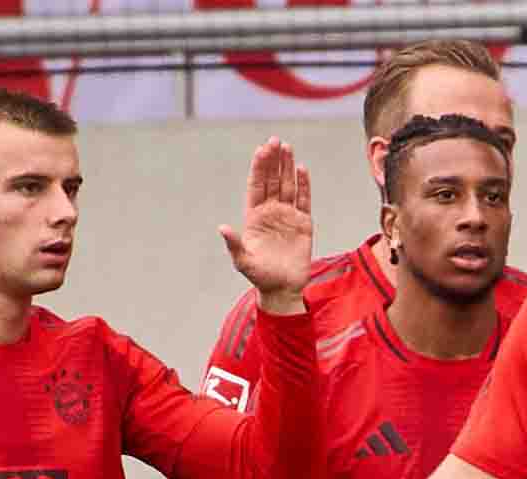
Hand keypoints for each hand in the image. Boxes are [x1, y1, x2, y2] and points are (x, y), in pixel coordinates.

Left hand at [219, 138, 312, 311]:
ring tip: (288, 147)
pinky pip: (304, 199)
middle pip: (272, 180)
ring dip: (288, 166)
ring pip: (288, 185)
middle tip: (275, 141)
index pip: (257, 185)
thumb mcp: (243, 261)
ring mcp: (288, 216)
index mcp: (254, 216)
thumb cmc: (260, 276)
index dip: (259, 167)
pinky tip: (302, 169)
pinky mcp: (304, 223)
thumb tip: (222, 227)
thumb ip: (234, 244)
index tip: (261, 150)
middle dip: (273, 160)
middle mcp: (270, 212)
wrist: (283, 289)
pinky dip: (304, 184)